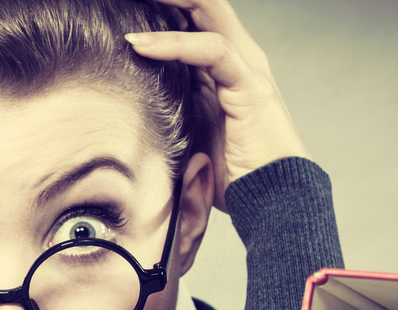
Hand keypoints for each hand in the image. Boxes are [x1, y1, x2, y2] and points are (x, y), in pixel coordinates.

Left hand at [127, 0, 307, 211]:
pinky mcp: (249, 87)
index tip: (123, 5)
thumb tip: (132, 103)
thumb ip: (171, 110)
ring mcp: (246, 68)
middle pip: (201, 4)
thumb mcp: (190, 134)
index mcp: (223, 66)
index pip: (192, 17)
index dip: (163, 6)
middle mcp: (238, 58)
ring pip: (208, 11)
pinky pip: (212, 50)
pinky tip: (140, 45)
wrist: (274, 202)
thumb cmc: (234, 174)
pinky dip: (174, 44)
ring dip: (168, 2)